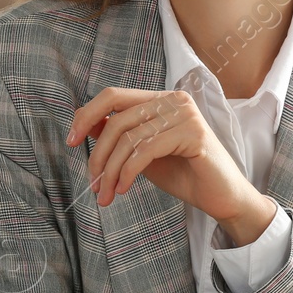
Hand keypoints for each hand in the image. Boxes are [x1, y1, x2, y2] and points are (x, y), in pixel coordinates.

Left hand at [65, 87, 275, 243]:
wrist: (222, 198)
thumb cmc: (185, 175)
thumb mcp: (143, 154)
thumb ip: (120, 137)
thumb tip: (86, 124)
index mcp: (161, 99)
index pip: (114, 95)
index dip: (87, 115)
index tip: (70, 141)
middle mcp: (174, 100)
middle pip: (118, 119)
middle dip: (98, 155)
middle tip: (93, 183)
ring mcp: (186, 114)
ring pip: (129, 138)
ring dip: (111, 171)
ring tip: (106, 194)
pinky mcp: (194, 134)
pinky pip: (146, 150)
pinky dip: (129, 172)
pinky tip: (124, 188)